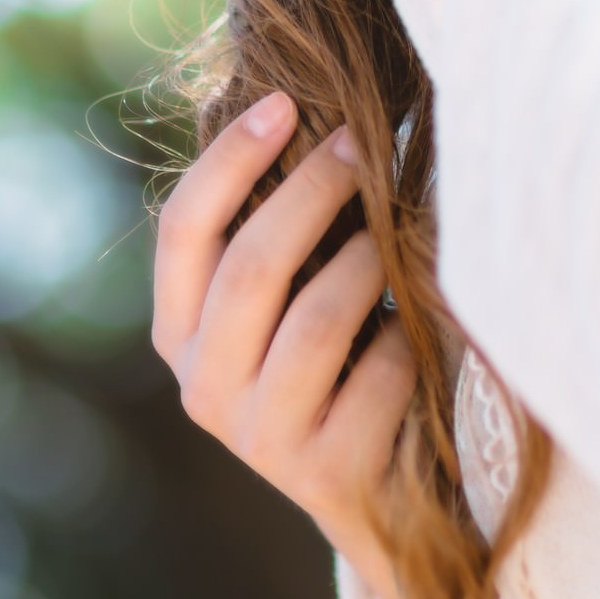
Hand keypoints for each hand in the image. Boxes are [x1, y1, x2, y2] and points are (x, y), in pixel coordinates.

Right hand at [152, 91, 415, 572]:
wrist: (384, 496)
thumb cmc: (339, 361)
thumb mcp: (289, 298)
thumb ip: (275, 231)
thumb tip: (296, 108)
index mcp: (179, 333)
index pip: (183, 230)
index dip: (228, 160)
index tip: (283, 102)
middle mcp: (202, 388)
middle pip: (250, 267)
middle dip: (312, 191)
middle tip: (361, 144)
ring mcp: (258, 439)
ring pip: (315, 321)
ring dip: (367, 263)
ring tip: (397, 237)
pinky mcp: (322, 473)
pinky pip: (375, 375)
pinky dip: (406, 340)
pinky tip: (421, 335)